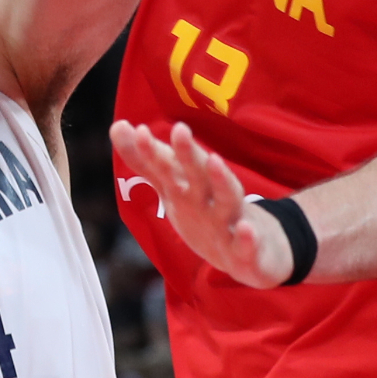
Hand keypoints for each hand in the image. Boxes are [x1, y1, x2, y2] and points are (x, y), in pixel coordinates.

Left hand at [109, 120, 295, 288]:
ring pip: (228, 199)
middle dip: (188, 153)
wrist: (258, 250)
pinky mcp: (248, 251)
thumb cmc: (208, 212)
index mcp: (191, 184)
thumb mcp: (174, 189)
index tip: (137, 131)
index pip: (170, 164)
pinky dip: (248, 238)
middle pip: (199, 173)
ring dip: (222, 181)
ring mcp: (231, 221)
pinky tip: (245, 228)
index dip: (152, 151)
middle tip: (179, 129)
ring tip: (215, 160)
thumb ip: (146, 162)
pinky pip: (247, 245)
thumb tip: (118, 126)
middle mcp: (211, 196)